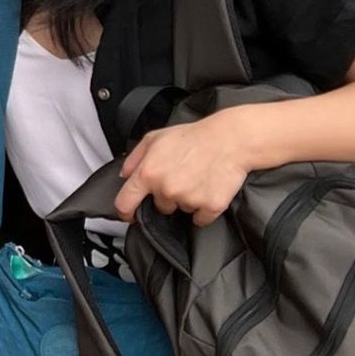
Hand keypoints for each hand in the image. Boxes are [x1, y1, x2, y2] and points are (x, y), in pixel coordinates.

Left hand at [116, 109, 258, 226]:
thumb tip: (125, 176)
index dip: (125, 212)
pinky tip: (208, 190)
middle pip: (160, 207)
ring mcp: (189, 200)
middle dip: (167, 197)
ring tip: (196, 179)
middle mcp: (166, 189)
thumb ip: (134, 158)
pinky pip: (201, 218)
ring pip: (181, 210)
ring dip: (187, 200)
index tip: (130, 215)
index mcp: (148, 173)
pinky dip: (204, 209)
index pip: (124, 203)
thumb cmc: (193, 137)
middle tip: (181, 177)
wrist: (230, 140)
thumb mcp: (155, 138)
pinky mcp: (210, 207)